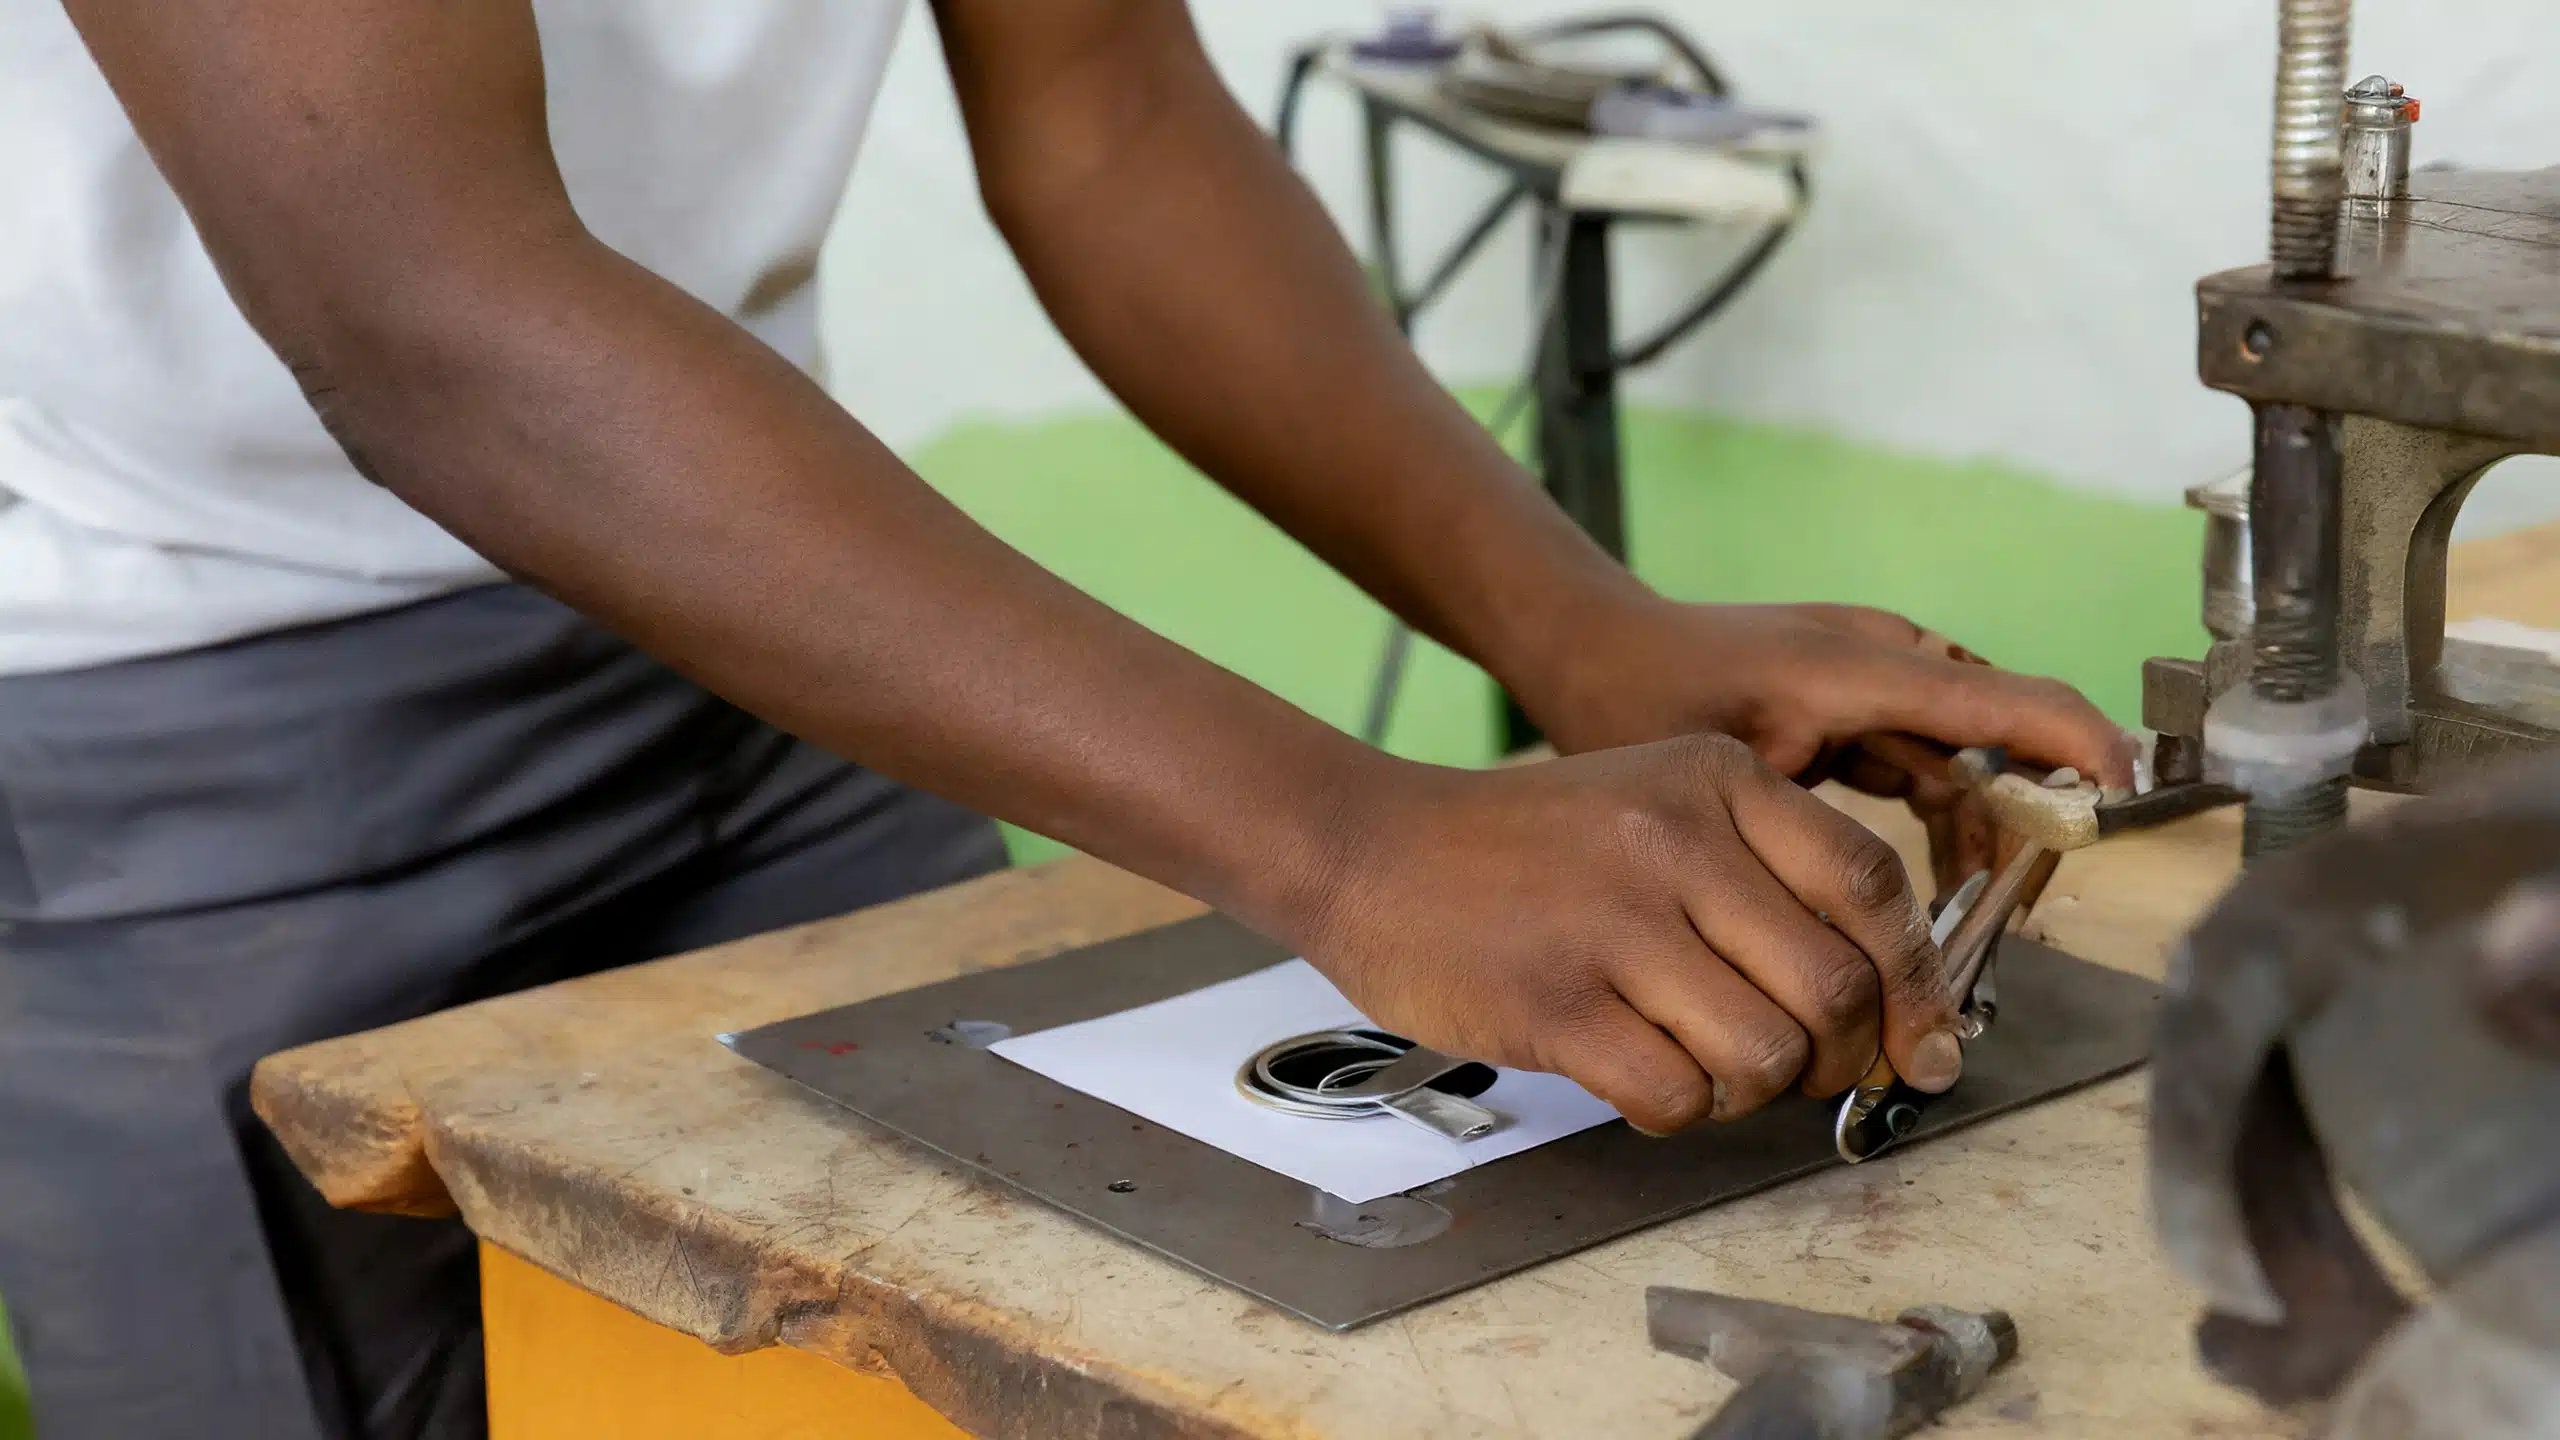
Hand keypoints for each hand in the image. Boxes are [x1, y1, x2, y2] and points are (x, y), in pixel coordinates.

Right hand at [1297, 735, 1959, 1132]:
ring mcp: (1616, 924)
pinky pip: (1679, 1097)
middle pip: (1835, 988)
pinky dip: (1679, 1110)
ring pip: (1767, 1055)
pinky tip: (1639, 1075)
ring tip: (1701, 1062)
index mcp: (1718, 780)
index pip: (1873, 887)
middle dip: (1838, 1056)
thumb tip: (1884, 1001)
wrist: (1369, 848)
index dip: (1917, 982)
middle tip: (1802, 1069)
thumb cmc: (1525, 846)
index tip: (1923, 1044)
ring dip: (1751, 1088)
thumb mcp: (1656, 803)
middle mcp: (1676, 840)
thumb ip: (1765, 873)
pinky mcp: (1559, 1004)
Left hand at [1517, 597, 2136, 893]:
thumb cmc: (1636, 698)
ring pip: (1967, 754)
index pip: (2011, 701)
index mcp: (1865, 664)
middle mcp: (1886, 657)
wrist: (1585, 646)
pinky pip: (1928, 756)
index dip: (2081, 751)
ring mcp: (1873, 673)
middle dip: (2029, 819)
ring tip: (1978, 915)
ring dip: (1983, 828)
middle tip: (2026, 912)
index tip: (2128, 803)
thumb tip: (1887, 906)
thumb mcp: (1726, 772)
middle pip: (2001, 734)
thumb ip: (1812, 822)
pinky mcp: (1855, 698)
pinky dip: (1942, 813)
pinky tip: (1932, 882)